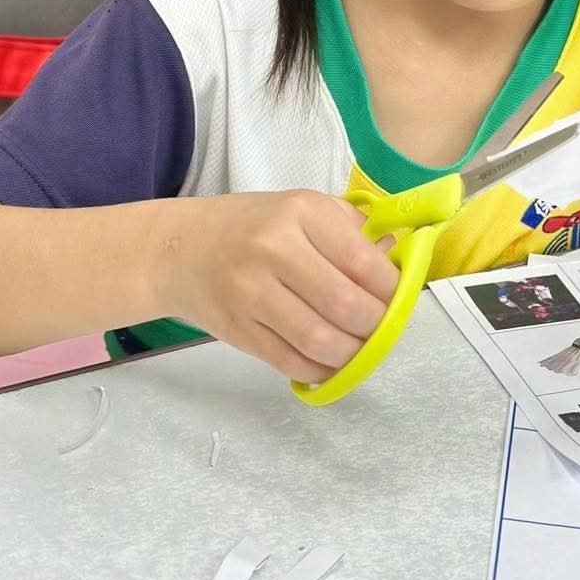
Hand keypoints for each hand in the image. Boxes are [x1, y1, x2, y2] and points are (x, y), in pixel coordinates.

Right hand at [156, 191, 398, 382]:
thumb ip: (352, 231)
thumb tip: (399, 259)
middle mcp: (273, 248)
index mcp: (300, 212)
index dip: (391, 289)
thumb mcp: (302, 209)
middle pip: (345, 304)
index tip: (397, 298)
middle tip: (381, 328)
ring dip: (351, 354)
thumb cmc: (253, 227)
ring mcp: (250, 291)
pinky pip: (290, 362)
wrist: (181, 249)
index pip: (362, 260)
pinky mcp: (236, 329)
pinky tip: (329, 362)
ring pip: (320, 340)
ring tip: (359, 348)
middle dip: (375, 326)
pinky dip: (320, 370)